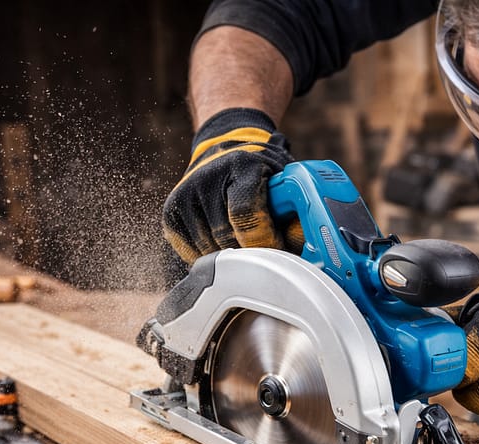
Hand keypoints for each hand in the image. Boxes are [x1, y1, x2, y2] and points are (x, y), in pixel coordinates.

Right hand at [162, 108, 299, 264]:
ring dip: (231, 259)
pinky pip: (191, 252)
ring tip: (246, 247)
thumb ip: (297, 214)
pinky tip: (224, 244)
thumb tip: (307, 252)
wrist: (224, 149)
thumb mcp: (286, 183)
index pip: (246, 213)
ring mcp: (185, 195)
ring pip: (209, 251)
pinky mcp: (171, 212)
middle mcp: (207, 178)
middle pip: (227, 238)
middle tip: (268, 258)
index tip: (279, 255)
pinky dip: (211, 258)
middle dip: (251, 255)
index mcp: (242, 166)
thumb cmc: (262, 172)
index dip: (263, 241)